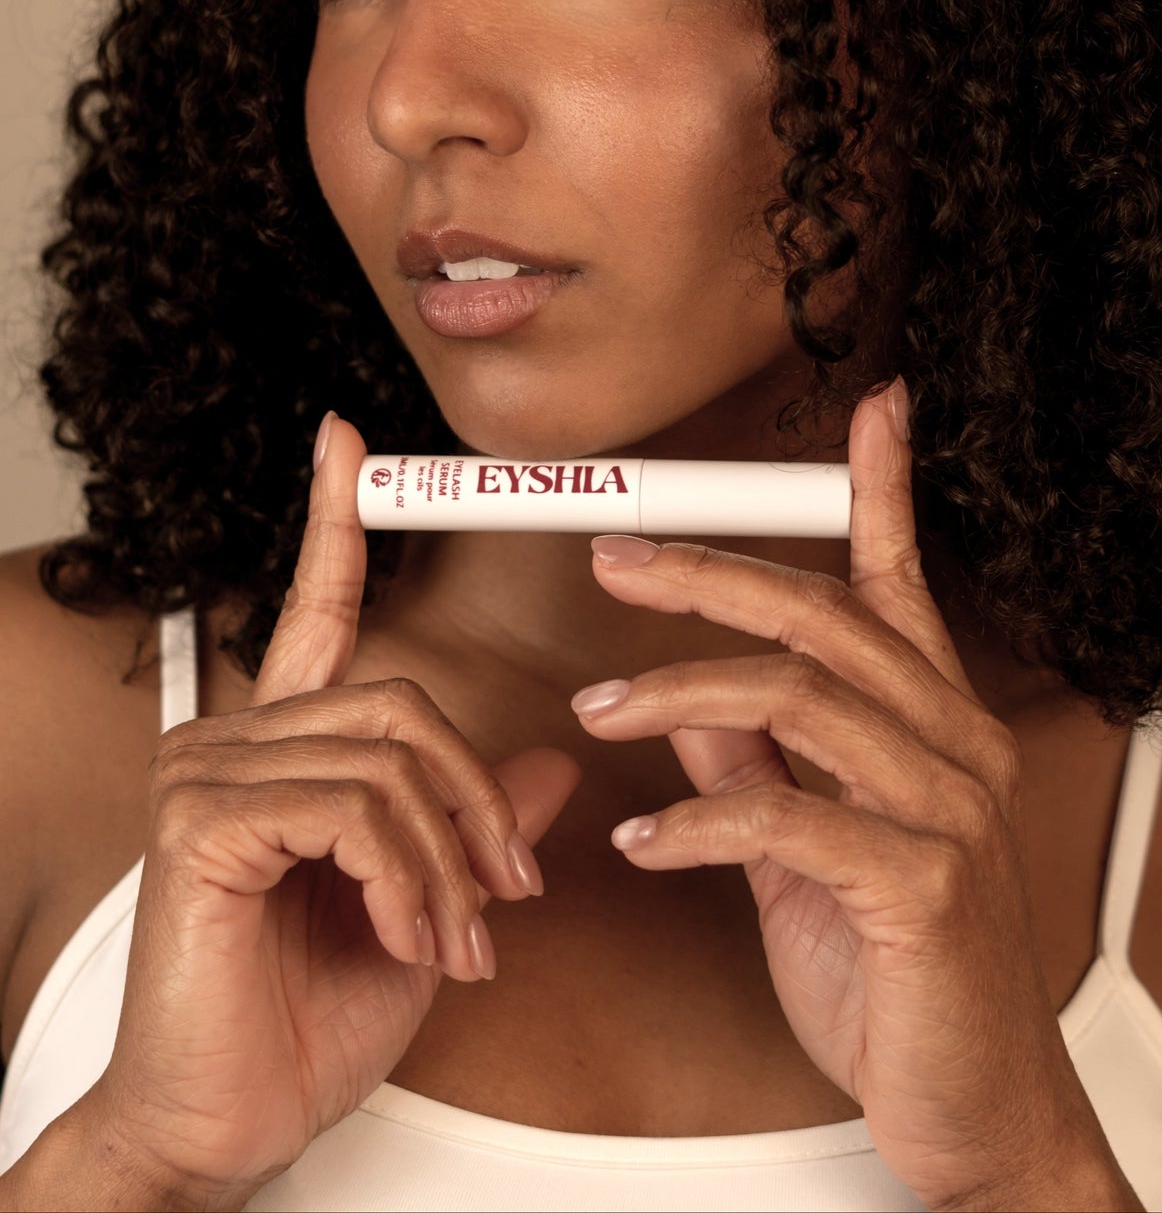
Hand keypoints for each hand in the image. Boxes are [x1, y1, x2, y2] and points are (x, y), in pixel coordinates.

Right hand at [84, 413, 582, 1208]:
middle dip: (476, 800)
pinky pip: (355, 805)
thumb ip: (470, 827)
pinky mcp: (203, 820)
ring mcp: (208, 773)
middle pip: (405, 702)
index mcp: (284, 750)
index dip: (334, 522)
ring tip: (456, 939)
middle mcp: (236, 742)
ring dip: (451, 859)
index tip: (349, 443)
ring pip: (391, 758)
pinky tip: (412, 936)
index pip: (315, 612)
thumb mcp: (422, 908)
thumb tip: (549, 766)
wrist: (221, 1127)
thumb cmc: (304, 1022)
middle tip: (509, 889)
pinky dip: (410, 875)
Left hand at [574, 377, 1135, 1212]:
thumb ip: (762, 764)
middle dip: (708, 574)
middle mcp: (957, 745)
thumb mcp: (807, 853)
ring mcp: (952, 811)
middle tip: (615, 559)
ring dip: (678, 694)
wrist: (976, 1114)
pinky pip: (789, 818)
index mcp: (936, 723)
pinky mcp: (925, 885)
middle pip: (824, 617)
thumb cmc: (897, 975)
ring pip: (799, 699)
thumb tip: (694, 699)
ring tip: (599, 710)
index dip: (884, 489)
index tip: (876, 408)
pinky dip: (700, 821)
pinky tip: (646, 844)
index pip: (902, 582)